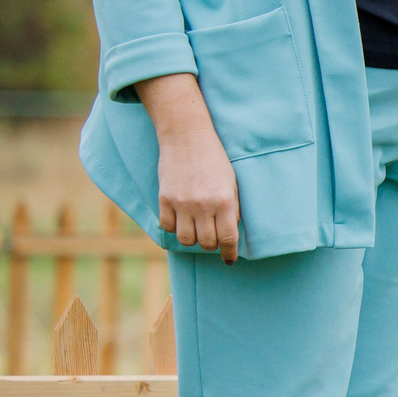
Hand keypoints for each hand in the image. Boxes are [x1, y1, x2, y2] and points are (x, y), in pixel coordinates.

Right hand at [135, 74, 239, 262]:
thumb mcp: (232, 183)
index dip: (230, 252)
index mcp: (225, 201)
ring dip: (193, 238)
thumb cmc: (215, 159)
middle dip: (211, 245)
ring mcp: (181, 203)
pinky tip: (180, 221)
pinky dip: (174, 228)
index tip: (230, 259)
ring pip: (185, 239)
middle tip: (213, 239)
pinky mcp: (164, 198)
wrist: (187, 137)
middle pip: (206, 243)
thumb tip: (231, 232)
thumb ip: (232, 208)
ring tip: (197, 230)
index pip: (228, 238)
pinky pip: (167, 227)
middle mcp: (203, 205)